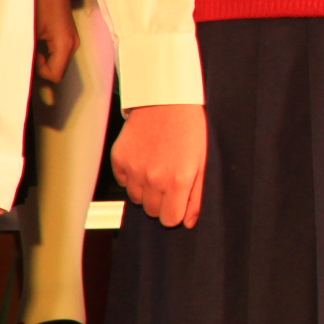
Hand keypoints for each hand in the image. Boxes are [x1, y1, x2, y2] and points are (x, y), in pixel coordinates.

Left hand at [34, 0, 76, 87]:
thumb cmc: (38, 1)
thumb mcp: (30, 30)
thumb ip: (29, 53)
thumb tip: (23, 70)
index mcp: (66, 44)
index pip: (55, 75)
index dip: (38, 70)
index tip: (29, 54)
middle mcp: (73, 44)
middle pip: (57, 69)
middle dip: (40, 65)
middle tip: (26, 48)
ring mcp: (71, 39)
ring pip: (56, 61)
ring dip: (41, 57)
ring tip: (30, 41)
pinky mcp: (67, 34)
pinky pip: (56, 52)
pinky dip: (44, 51)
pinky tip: (35, 37)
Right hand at [114, 104, 209, 227]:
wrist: (167, 102)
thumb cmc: (191, 129)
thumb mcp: (204, 162)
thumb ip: (198, 196)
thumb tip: (189, 222)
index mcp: (177, 180)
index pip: (169, 219)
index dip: (176, 212)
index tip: (179, 201)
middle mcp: (152, 178)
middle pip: (152, 211)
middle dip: (162, 201)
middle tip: (171, 181)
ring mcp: (133, 169)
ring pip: (137, 198)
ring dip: (147, 190)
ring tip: (159, 168)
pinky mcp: (119, 159)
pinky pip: (123, 182)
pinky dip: (132, 176)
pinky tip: (145, 160)